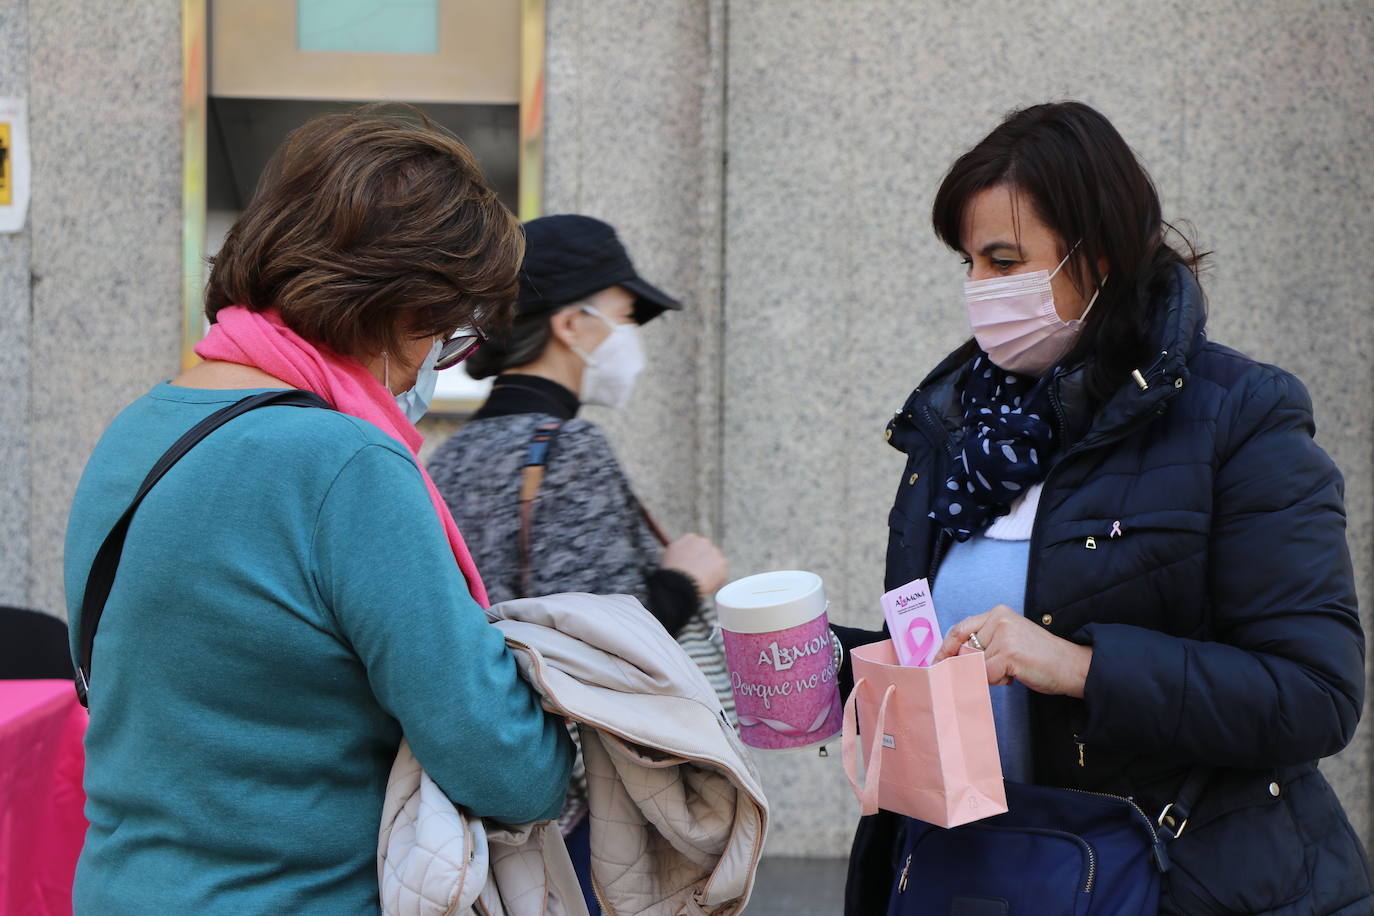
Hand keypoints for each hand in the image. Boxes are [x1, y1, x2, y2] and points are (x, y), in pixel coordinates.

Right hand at [661, 534, 728, 595]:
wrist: (681, 582)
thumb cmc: (671, 570)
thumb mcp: (667, 555)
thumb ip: (676, 550)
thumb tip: (678, 552)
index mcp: (690, 538)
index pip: (695, 545)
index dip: (693, 556)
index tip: (690, 565)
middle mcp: (704, 542)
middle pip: (706, 552)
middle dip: (703, 562)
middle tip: (696, 575)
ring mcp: (715, 553)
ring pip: (714, 563)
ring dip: (710, 570)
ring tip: (700, 582)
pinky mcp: (723, 564)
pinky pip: (721, 573)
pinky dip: (716, 580)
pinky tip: (706, 586)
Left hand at [930, 605, 1092, 697]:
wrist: (1073, 666)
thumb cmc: (1040, 658)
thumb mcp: (1008, 641)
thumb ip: (984, 644)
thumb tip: (952, 661)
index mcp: (998, 613)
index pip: (960, 629)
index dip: (945, 648)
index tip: (935, 663)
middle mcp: (999, 619)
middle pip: (965, 649)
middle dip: (970, 666)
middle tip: (992, 672)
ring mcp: (1003, 636)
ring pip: (975, 664)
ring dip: (989, 675)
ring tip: (1012, 671)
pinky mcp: (1008, 654)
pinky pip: (984, 675)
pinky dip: (995, 681)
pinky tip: (1014, 676)